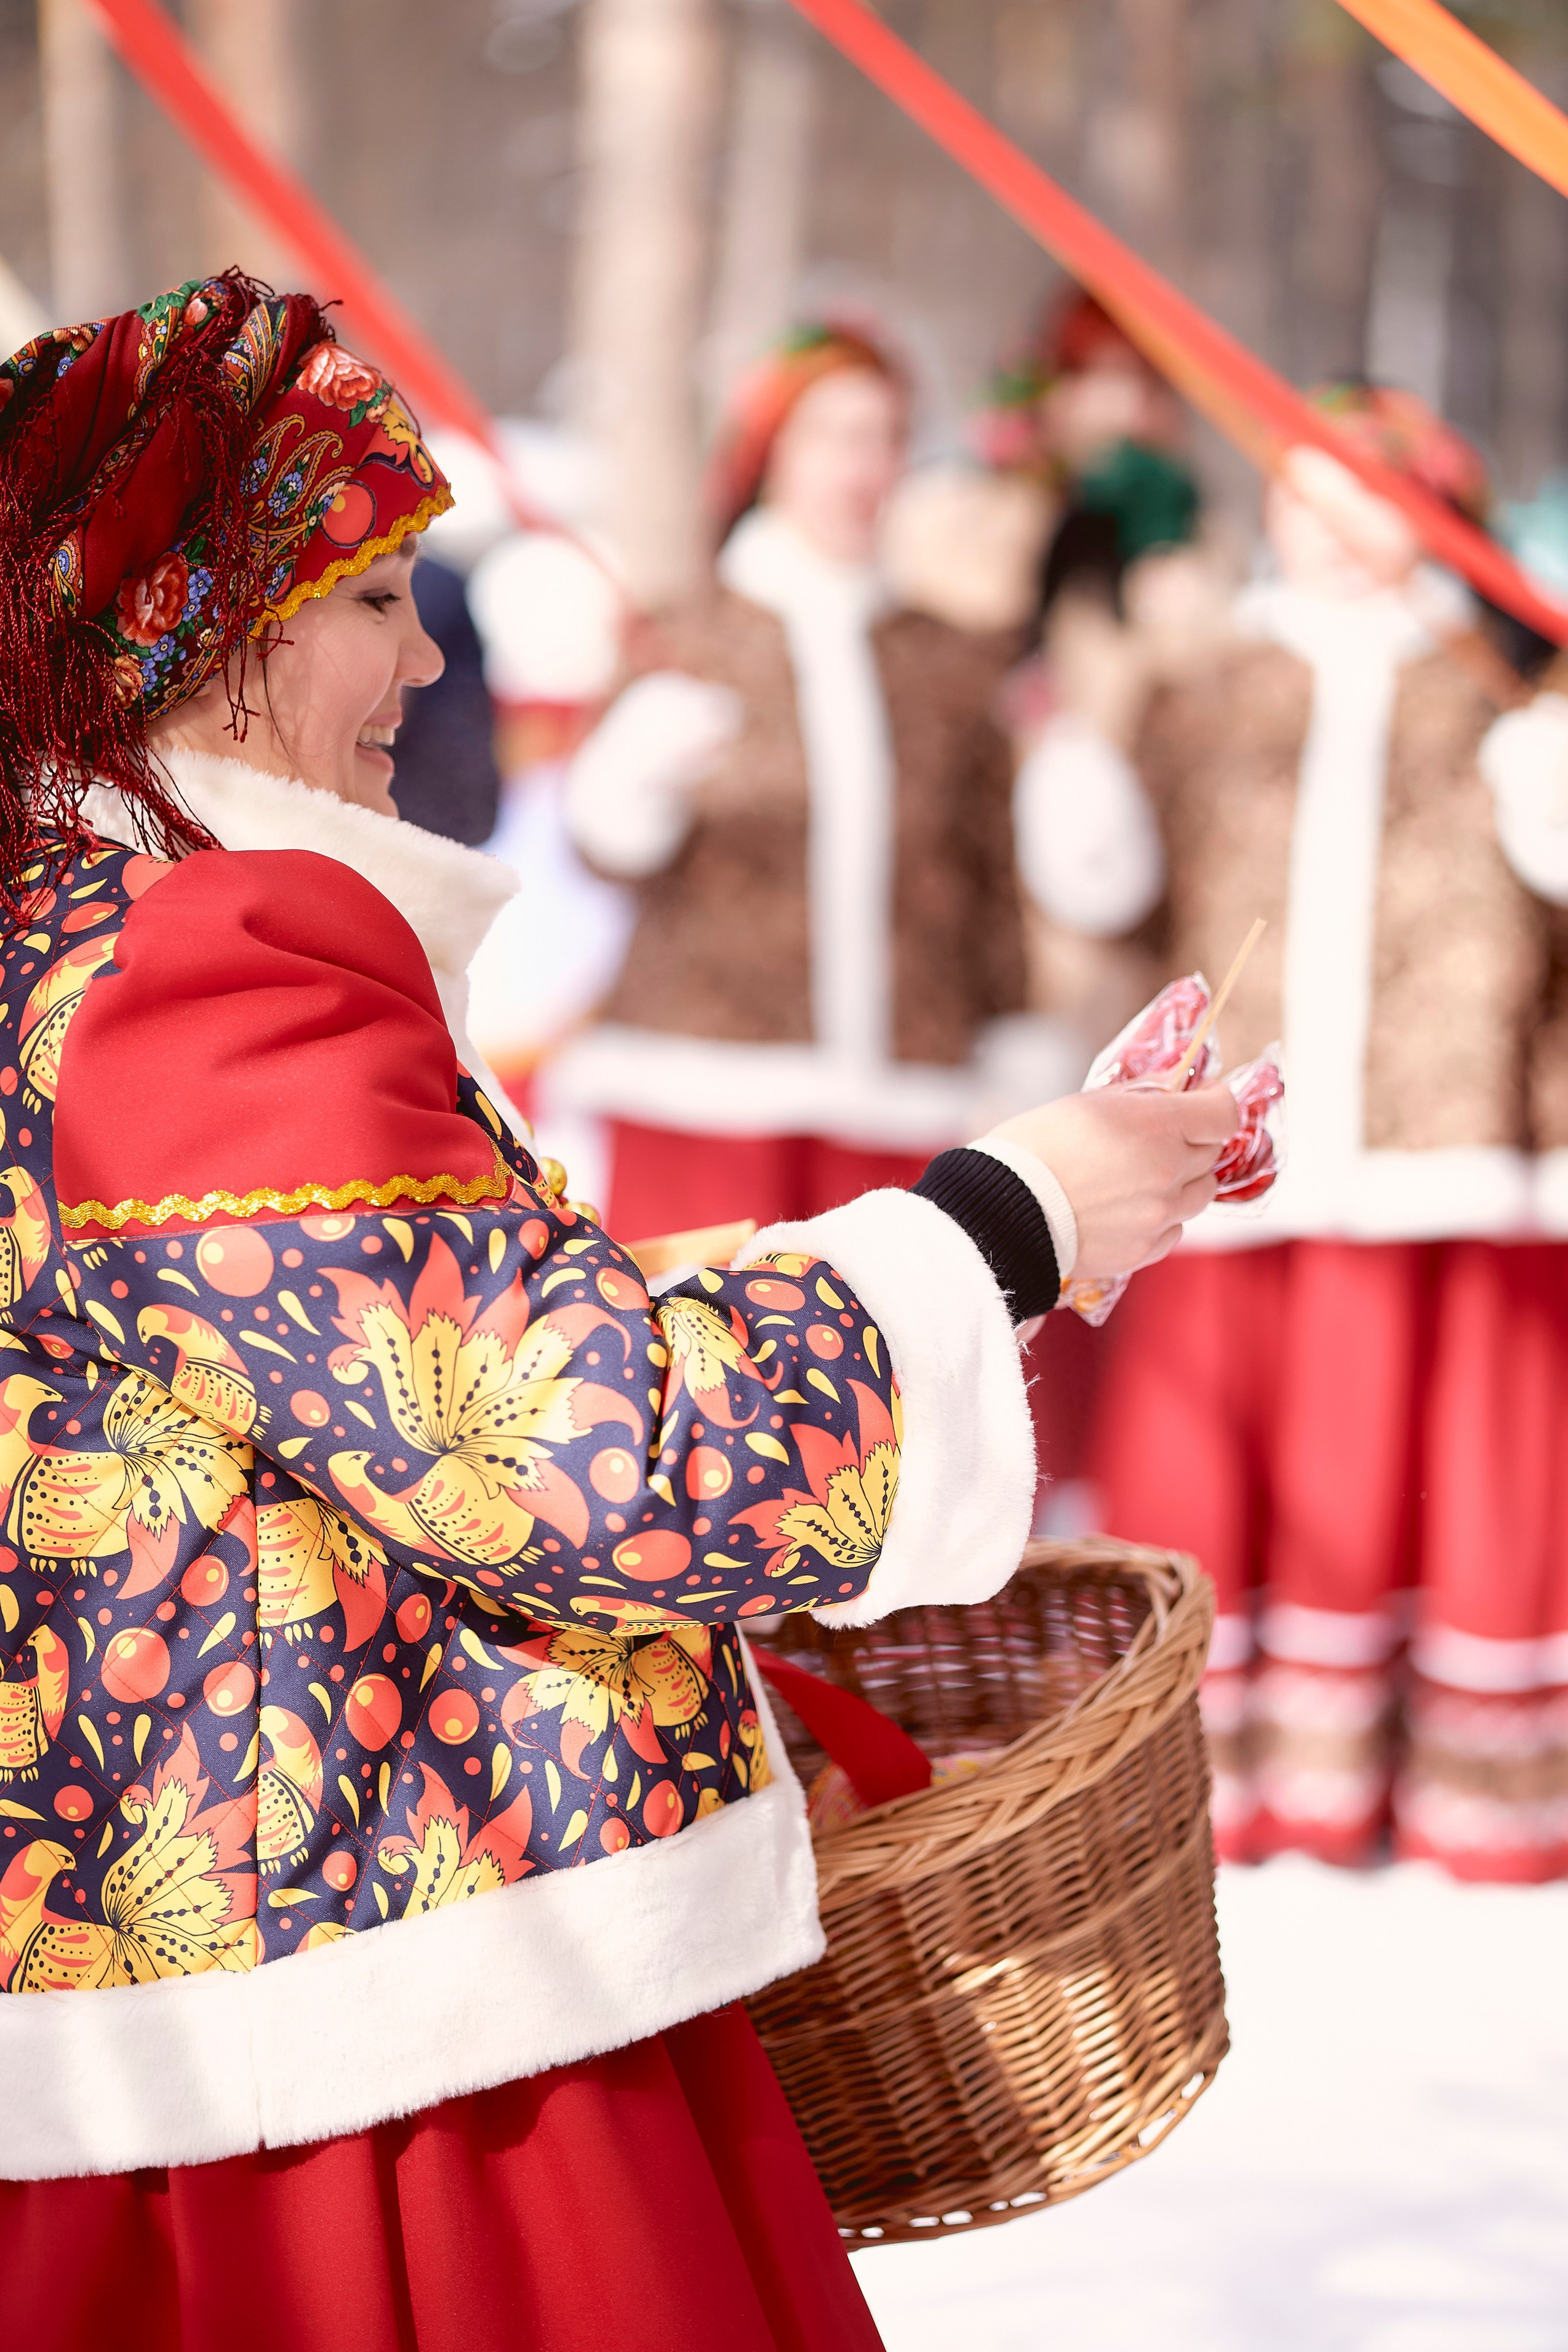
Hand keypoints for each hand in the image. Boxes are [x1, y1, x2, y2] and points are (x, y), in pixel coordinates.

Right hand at [986, 1081, 1238, 1280]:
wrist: (1000, 1214)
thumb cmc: (1035, 1147)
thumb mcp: (1089, 1102)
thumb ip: (1141, 1095)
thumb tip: (1175, 1087)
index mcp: (1157, 1128)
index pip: (1224, 1113)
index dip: (1215, 1102)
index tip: (1202, 1098)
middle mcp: (1168, 1174)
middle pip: (1211, 1153)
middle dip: (1191, 1140)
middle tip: (1158, 1137)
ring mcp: (1159, 1216)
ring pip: (1199, 1194)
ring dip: (1181, 1181)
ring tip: (1140, 1177)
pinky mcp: (1144, 1250)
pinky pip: (1174, 1230)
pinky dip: (1161, 1218)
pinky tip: (1127, 1209)